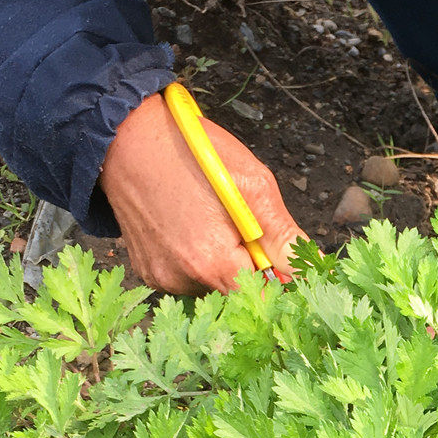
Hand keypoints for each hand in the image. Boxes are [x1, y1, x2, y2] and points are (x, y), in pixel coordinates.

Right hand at [99, 90, 307, 294]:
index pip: (265, 299)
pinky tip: (193, 226)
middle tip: (250, 229)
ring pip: (213, 285)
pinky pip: (187, 276)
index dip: (283, 284)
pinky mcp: (147, 271)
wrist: (125, 138)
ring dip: (226, 262)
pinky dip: (200, 258)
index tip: (290, 264)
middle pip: (238, 294)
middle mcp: (182, 280)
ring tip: (216, 221)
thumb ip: (283, 235)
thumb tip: (312, 268)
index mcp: (212, 262)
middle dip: (254, 268)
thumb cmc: (193, 152)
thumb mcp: (252, 184)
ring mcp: (161, 278)